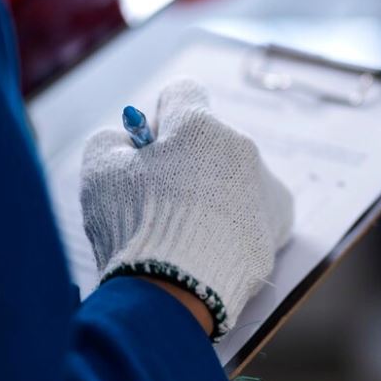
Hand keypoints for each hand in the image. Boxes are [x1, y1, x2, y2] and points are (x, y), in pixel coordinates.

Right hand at [80, 79, 292, 338]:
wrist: (180, 288)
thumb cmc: (135, 224)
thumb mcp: (100, 170)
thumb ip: (114, 140)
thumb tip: (132, 140)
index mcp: (199, 125)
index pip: (184, 92)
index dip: (162, 117)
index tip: (153, 146)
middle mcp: (241, 145)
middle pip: (211, 139)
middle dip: (189, 160)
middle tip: (164, 199)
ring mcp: (266, 182)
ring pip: (235, 174)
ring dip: (216, 190)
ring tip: (190, 231)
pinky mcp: (280, 219)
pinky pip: (256, 207)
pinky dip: (238, 220)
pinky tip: (216, 242)